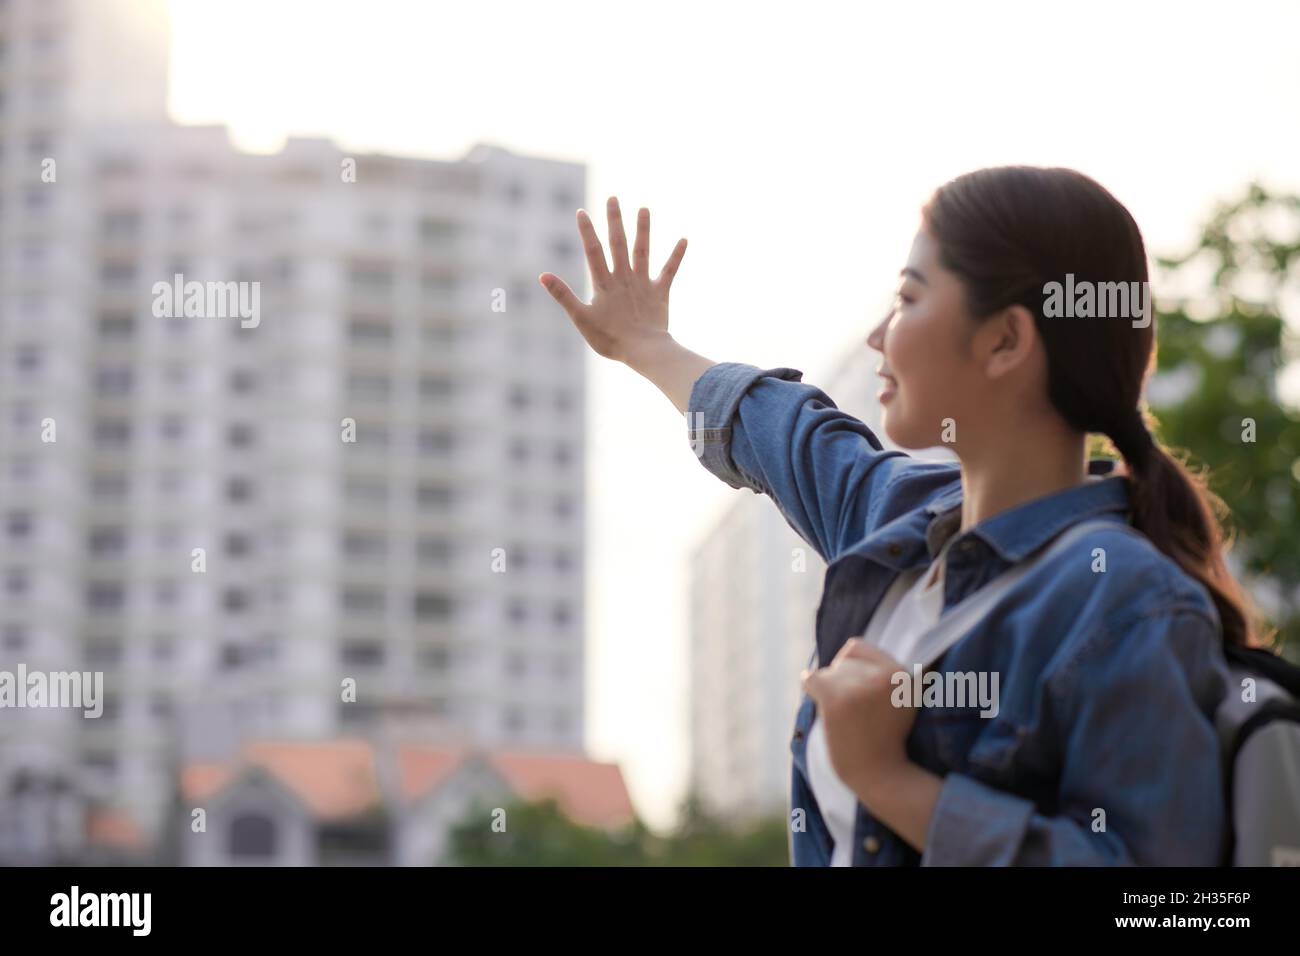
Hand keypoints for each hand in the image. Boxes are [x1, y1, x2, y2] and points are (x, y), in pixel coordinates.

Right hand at [539, 196, 687, 363]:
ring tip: (644, 209)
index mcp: (604, 284)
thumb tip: (543, 275)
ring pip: (643, 251)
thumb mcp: (581, 318)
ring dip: (644, 229)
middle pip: (618, 243)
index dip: (587, 231)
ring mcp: (643, 283)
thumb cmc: (609, 339)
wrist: (643, 351)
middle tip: (613, 198)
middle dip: (615, 220)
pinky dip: (677, 255)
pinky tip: (685, 239)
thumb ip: (563, 295)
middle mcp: (624, 278)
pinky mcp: (660, 292)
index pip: (593, 251)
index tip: (582, 212)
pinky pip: (670, 270)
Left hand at [801, 638, 916, 801]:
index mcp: (903, 673)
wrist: (880, 776)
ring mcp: (860, 685)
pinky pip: (811, 679)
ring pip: (829, 673)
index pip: (857, 647)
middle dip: (844, 683)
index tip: (860, 695)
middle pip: (842, 661)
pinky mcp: (837, 698)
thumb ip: (884, 672)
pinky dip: (811, 690)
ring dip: (831, 693)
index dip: (852, 669)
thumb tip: (850, 646)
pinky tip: (823, 705)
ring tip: (847, 718)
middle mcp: (885, 674)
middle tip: (857, 714)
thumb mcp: (902, 701)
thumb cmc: (886, 740)